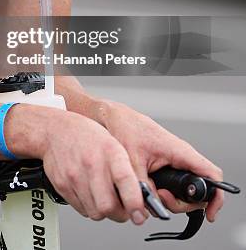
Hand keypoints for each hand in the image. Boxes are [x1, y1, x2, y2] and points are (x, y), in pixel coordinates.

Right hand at [40, 111, 148, 224]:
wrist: (55, 130)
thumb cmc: (86, 136)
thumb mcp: (112, 143)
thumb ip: (126, 169)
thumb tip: (139, 196)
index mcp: (109, 150)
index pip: (124, 179)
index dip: (134, 202)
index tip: (140, 214)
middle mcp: (92, 164)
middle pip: (108, 206)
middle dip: (120, 214)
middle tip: (123, 208)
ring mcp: (75, 176)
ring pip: (96, 213)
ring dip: (104, 212)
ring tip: (105, 197)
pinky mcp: (62, 186)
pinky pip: (81, 210)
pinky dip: (89, 207)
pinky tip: (90, 193)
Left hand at [91, 100, 223, 221]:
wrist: (114, 117)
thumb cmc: (126, 128)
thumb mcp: (132, 162)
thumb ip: (143, 187)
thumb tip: (149, 208)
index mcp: (180, 152)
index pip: (211, 175)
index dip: (216, 197)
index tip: (210, 214)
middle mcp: (181, 157)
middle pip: (197, 191)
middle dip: (182, 203)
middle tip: (162, 199)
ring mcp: (174, 161)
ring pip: (183, 190)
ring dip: (170, 199)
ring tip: (152, 192)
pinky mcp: (165, 165)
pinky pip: (173, 184)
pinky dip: (164, 192)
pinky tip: (150, 190)